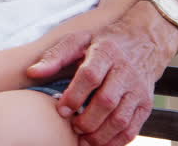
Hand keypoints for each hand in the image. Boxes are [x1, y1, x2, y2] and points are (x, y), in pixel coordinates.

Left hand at [27, 15, 174, 145]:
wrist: (143, 43)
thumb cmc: (100, 44)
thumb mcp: (78, 41)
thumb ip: (55, 56)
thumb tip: (32, 72)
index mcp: (106, 53)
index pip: (90, 76)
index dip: (74, 95)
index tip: (61, 110)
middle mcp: (125, 72)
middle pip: (106, 101)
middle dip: (86, 120)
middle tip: (72, 127)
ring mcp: (138, 90)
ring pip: (121, 119)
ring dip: (100, 135)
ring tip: (83, 139)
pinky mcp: (146, 104)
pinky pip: (133, 128)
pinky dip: (116, 141)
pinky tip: (99, 143)